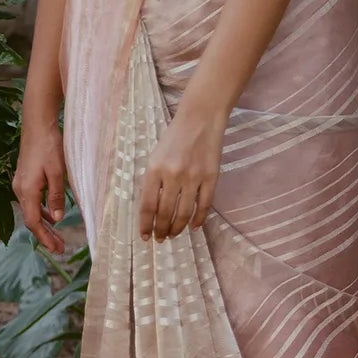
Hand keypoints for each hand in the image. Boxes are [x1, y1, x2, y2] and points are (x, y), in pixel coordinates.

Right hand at [13, 122, 66, 252]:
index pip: (34, 222)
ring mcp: (21, 184)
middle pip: (32, 219)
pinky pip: (32, 201)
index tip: (55, 249)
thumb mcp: (58, 173)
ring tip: (58, 237)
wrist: (37, 125)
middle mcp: (20, 190)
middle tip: (60, 249)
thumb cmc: (49, 146)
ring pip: (32, 211)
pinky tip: (52, 216)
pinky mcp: (25, 178)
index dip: (44, 237)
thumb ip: (56, 196)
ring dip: (45, 225)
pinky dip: (42, 211)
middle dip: (45, 235)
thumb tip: (57, 219)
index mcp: (27, 191)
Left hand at [138, 95, 227, 240]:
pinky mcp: (211, 177)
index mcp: (154, 170)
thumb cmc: (175, 138)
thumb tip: (152, 211)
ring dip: (178, 228)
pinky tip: (194, 226)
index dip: (146, 225)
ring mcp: (193, 177)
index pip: (147, 206)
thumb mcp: (155, 157)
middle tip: (161, 239)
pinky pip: (204, 205)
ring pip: (184, 213)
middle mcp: (172, 175)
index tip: (146, 237)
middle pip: (165, 213)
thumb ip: (153, 182)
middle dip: (162, 230)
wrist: (200, 119)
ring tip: (174, 234)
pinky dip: (199, 219)